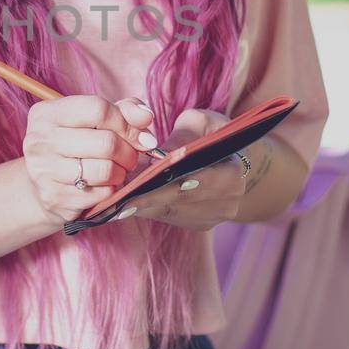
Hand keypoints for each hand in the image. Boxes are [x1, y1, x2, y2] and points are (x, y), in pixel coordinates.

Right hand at [21, 93, 155, 226]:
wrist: (43, 186)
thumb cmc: (75, 146)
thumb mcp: (94, 121)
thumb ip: (123, 111)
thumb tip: (146, 117)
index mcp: (47, 113)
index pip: (98, 109)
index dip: (126, 122)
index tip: (139, 135)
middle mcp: (39, 140)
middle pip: (106, 142)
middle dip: (128, 152)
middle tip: (130, 157)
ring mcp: (43, 171)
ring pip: (105, 170)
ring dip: (120, 173)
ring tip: (117, 171)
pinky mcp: (53, 198)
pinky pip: (101, 194)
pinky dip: (110, 191)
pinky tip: (102, 186)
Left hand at [117, 107, 249, 231]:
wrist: (229, 157)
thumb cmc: (211, 133)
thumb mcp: (199, 122)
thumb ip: (181, 135)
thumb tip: (159, 155)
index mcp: (233, 173)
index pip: (194, 182)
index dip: (162, 184)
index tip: (134, 183)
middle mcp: (228, 201)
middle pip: (179, 202)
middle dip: (145, 197)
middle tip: (115, 194)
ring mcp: (215, 218)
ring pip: (170, 213)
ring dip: (141, 205)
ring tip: (115, 197)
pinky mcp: (200, 225)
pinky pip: (170, 218)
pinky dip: (148, 209)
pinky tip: (126, 202)